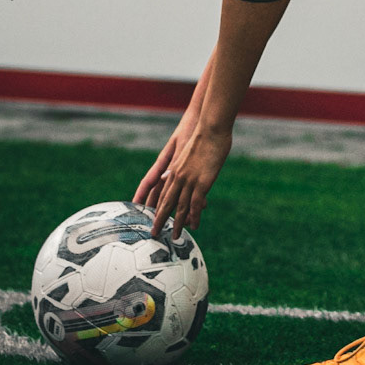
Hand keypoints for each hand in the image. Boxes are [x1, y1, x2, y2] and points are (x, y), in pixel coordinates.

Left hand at [149, 124, 232, 238]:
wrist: (211, 128)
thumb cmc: (203, 136)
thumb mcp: (187, 153)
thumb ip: (179, 167)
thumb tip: (169, 177)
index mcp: (174, 169)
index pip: (162, 192)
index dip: (157, 207)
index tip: (152, 218)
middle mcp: (177, 176)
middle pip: (165, 202)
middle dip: (159, 219)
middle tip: (154, 233)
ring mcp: (188, 180)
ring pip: (179, 207)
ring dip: (176, 223)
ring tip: (173, 236)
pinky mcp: (200, 182)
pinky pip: (195, 205)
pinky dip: (194, 217)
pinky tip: (194, 226)